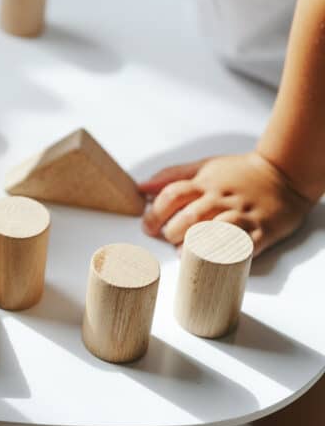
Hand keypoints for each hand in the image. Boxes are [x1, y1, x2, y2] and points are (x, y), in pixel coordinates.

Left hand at [138, 152, 314, 256]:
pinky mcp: (261, 231)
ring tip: (183, 252)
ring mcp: (242, 215)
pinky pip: (241, 244)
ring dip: (194, 245)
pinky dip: (224, 253)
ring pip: (213, 231)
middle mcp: (222, 199)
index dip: (155, 212)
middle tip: (166, 239)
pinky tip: (211, 259)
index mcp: (205, 184)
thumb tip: (140, 187)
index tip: (148, 225)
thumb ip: (171, 176)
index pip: (173, 195)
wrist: (285, 174)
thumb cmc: (240, 173)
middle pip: (189, 216)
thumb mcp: (204, 166)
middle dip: (172, 231)